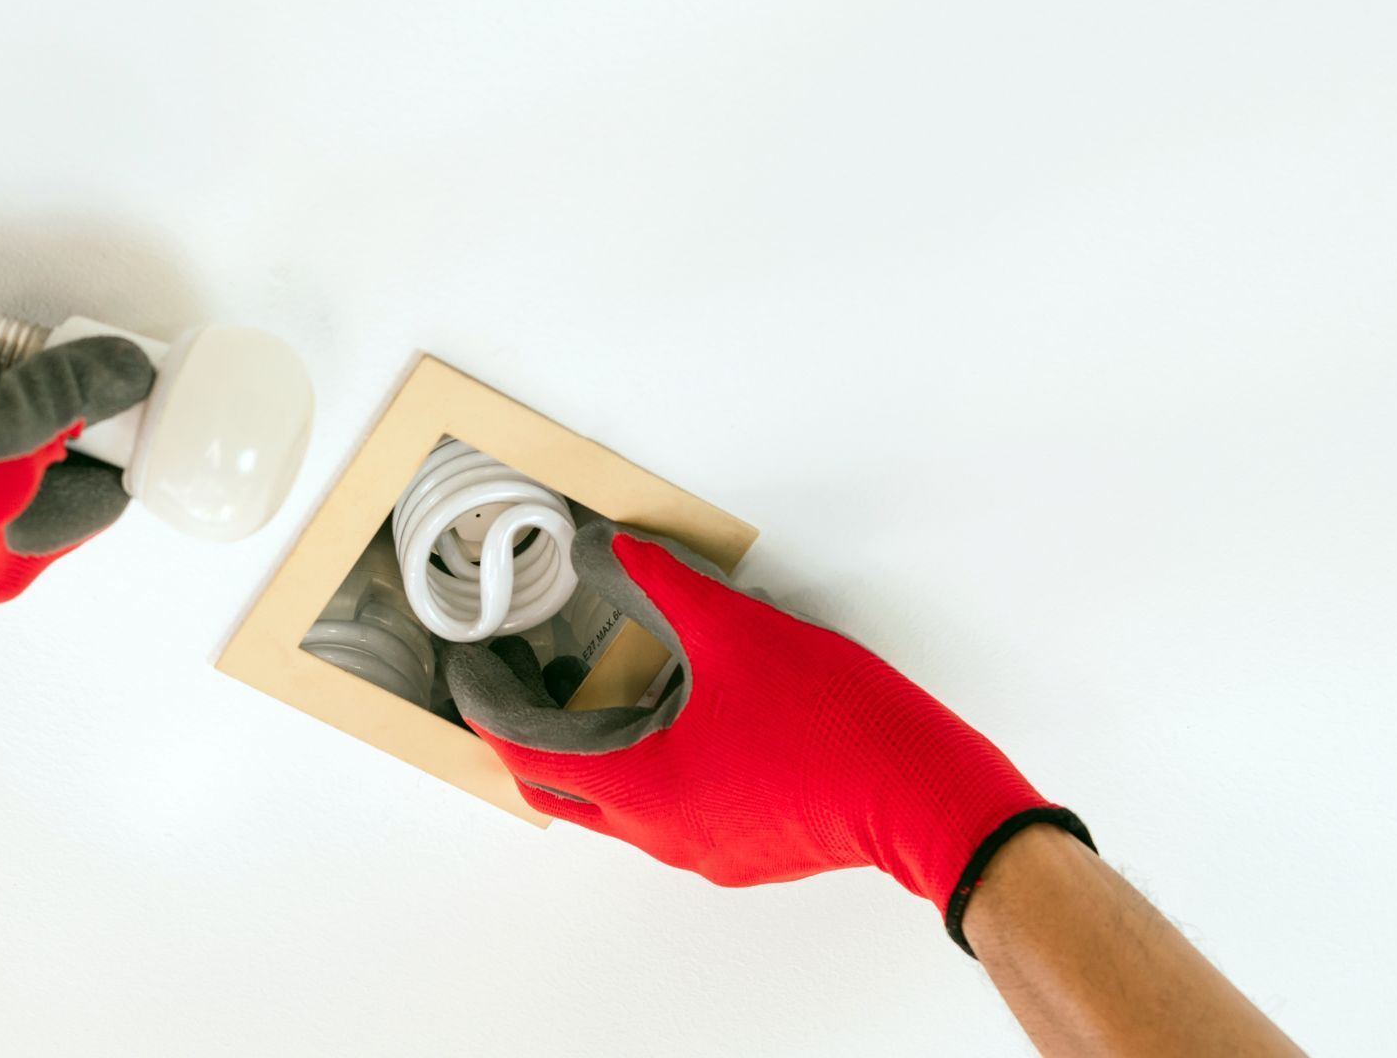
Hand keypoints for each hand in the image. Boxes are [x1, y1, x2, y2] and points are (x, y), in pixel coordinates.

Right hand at [0, 336, 154, 699]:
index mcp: (24, 549)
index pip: (108, 489)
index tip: (114, 373)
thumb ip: (59, 401)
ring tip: (0, 373)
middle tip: (54, 361)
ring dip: (12, 426)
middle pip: (59, 482)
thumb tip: (129, 373)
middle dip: (68, 421)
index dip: (123, 429)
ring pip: (1, 476)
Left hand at [442, 519, 1090, 951]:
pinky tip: (673, 715)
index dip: (486, 705)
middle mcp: (659, 832)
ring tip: (587, 685)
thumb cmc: (840, 726)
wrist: (927, 796)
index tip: (469, 669)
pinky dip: (642, 766)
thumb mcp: (737, 630)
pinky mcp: (739, 850)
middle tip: (513, 677)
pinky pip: (664, 810)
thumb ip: (658, 581)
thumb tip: (603, 547)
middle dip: (523, 733)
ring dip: (588, 750)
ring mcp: (699, 850)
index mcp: (642, 785)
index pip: (526, 753)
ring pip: (612, 803)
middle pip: (557, 789)